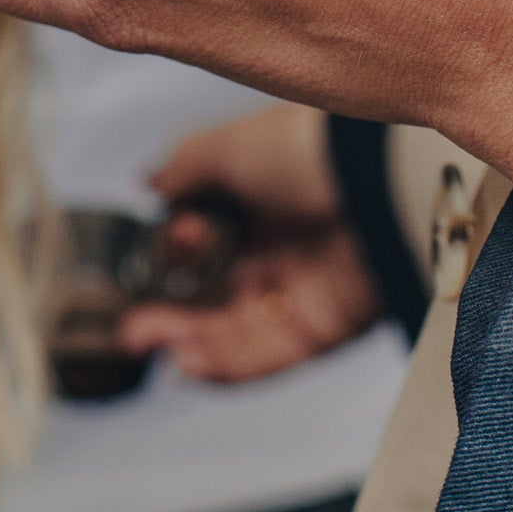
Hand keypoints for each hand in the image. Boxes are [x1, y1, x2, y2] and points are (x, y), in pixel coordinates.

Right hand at [119, 104, 381, 381]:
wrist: (380, 180)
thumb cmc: (305, 150)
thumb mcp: (230, 146)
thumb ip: (184, 168)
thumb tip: (150, 184)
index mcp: (260, 197)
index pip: (206, 237)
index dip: (181, 245)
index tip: (178, 236)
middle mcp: (280, 244)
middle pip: (213, 292)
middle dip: (169, 312)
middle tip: (132, 328)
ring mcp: (302, 289)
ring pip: (233, 330)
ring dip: (187, 342)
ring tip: (146, 342)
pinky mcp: (326, 329)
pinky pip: (268, 356)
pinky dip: (224, 365)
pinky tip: (185, 362)